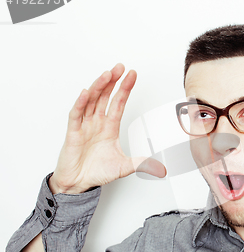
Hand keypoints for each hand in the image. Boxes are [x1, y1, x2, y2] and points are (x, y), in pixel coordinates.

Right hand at [49, 64, 165, 193]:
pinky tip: (86, 93)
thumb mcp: (124, 167)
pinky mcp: (73, 134)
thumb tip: (161, 168)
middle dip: (113, 81)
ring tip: (107, 74)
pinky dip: (80, 103)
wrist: (78, 184)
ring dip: (98, 87)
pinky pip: (76, 115)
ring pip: (91, 101)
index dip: (124, 89)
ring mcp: (84, 126)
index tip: (132, 75)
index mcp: (109, 127)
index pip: (118, 103)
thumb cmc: (96, 172)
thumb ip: (141, 164)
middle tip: (120, 67)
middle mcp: (96, 123)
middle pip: (104, 97)